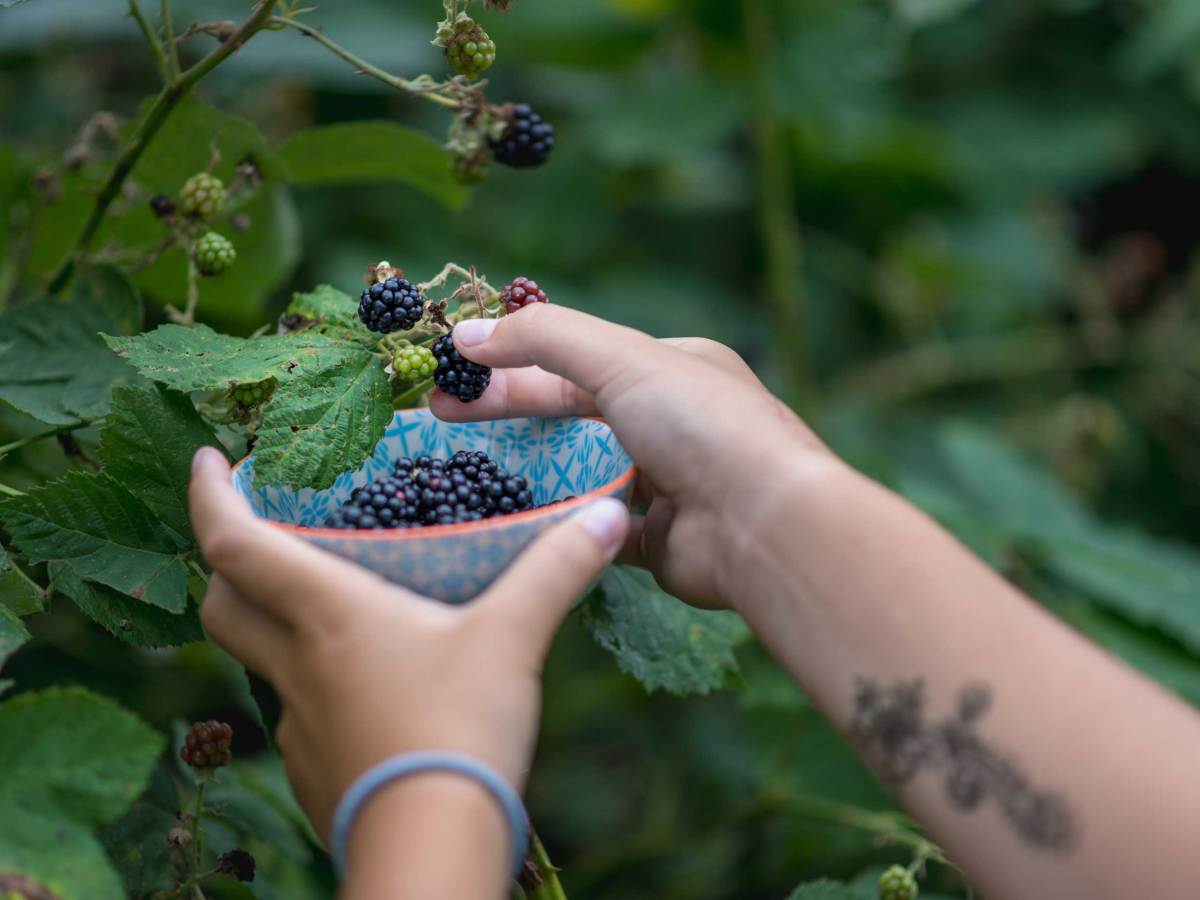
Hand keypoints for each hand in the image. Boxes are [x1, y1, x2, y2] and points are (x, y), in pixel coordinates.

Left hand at [188, 446, 628, 841]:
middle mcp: (297, 663)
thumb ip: (558, 570)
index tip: (208, 458)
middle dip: (226, 562)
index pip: (233, 542)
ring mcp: (298, 721)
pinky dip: (312, 686)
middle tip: (256, 534)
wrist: (432, 843)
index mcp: (328, 614)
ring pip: (257, 659)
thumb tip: (609, 516)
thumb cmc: (460, 728)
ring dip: (271, 625)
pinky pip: (296, 712)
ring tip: (324, 609)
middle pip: (222, 604)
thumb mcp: (514, 638)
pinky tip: (363, 688)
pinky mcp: (313, 766)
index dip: (209, 493)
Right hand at [430, 305, 834, 609]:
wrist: (765, 526)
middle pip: (574, 412)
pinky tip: (516, 518)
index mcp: (673, 366)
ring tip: (467, 472)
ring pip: (585, 470)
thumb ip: (544, 338)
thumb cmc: (701, 427)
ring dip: (533, 469)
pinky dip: (563, 522)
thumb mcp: (621, 359)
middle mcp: (674, 421)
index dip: (510, 363)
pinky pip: (599, 526)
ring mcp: (669, 483)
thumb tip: (468, 331)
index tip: (450, 373)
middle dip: (507, 412)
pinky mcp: (660, 540)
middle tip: (437, 416)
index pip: (575, 358)